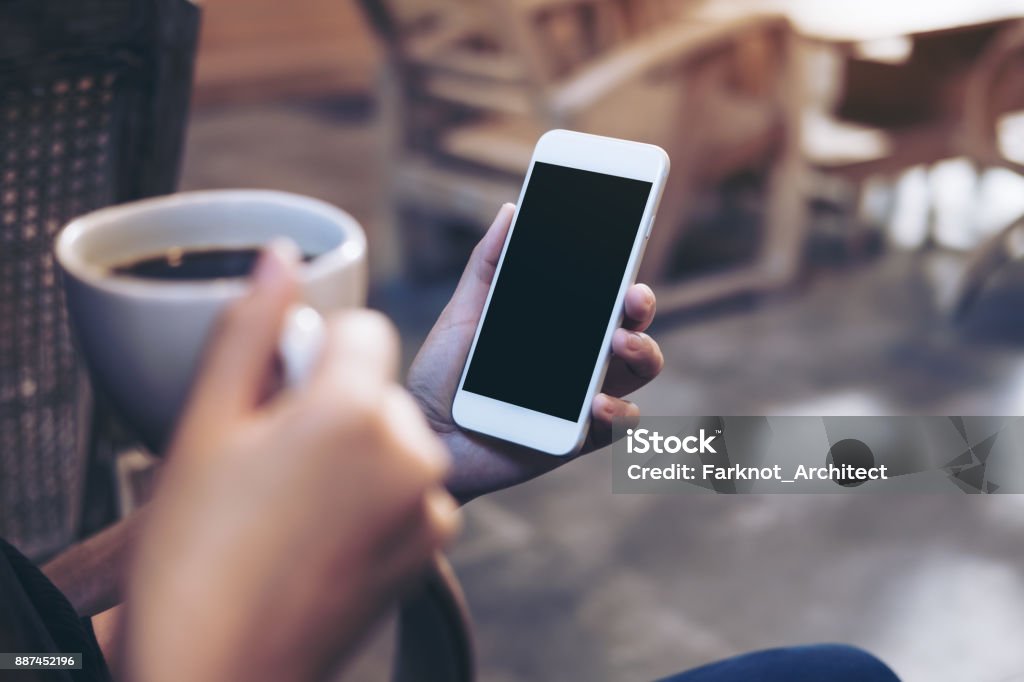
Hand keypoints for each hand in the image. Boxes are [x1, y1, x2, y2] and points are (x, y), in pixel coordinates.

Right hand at [124, 243, 458, 681]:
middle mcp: (411, 452)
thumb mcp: (207, 426)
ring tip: (293, 510)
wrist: (215, 671)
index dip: (311, 361)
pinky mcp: (433, 547)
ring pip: (395, 437)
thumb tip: (282, 256)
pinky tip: (323, 537)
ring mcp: (428, 504)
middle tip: (273, 467)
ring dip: (357, 455)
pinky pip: (412, 487)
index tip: (275, 406)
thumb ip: (253, 327)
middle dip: (334, 408)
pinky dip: (378, 498)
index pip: (362, 331)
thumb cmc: (195, 555)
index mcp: (354, 409)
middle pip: (379, 387)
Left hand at [408, 204, 663, 501]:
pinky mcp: (580, 435)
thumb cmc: (443, 373)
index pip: (604, 291)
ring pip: (639, 368)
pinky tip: (596, 402)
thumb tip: (513, 209)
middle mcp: (580, 355)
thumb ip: (489, 262)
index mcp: (561, 322)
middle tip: (633, 296)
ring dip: (643, 352)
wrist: (424, 434)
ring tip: (620, 344)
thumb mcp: (465, 311)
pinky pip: (619, 422)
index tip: (631, 239)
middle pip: (632, 324)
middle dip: (641, 306)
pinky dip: (619, 410)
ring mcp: (584, 394)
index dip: (624, 267)